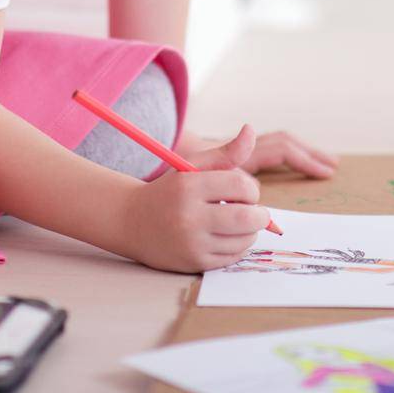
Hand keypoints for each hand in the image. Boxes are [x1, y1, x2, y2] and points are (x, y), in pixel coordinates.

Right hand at [120, 164, 268, 273]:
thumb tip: (250, 129)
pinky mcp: (194, 263)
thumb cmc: (170, 190)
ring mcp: (192, 242)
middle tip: (254, 211)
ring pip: (244, 240)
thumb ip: (226, 152)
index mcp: (190, 186)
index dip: (252, 190)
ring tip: (236, 222)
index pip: (242, 187)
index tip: (245, 192)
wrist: (133, 221)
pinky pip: (233, 257)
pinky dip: (237, 246)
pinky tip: (226, 236)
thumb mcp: (193, 165)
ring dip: (249, 231)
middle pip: (248, 219)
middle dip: (260, 215)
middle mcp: (189, 216)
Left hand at [179, 124, 338, 179]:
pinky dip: (289, 160)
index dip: (303, 160)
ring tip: (324, 166)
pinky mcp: (241, 163)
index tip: (324, 173)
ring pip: (280, 146)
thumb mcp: (201, 176)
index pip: (280, 150)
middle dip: (309, 153)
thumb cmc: (182, 181)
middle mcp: (243, 151)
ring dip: (302, 154)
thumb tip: (252, 144)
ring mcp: (243, 155)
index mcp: (240, 155)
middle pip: (284, 143)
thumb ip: (225, 163)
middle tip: (332, 166)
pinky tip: (300, 171)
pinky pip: (271, 155)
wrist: (164, 167)